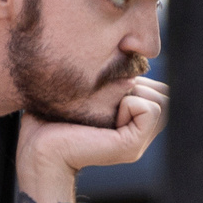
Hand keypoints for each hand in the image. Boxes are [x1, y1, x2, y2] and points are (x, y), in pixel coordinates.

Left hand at [16, 76, 168, 173]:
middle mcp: (140, 133)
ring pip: (162, 100)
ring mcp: (138, 142)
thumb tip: (134, 56)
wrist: (37, 146)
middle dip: (138, 84)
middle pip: (165, 93)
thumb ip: (116, 79)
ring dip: (133, 93)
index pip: (160, 88)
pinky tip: (107, 116)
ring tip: (106, 107)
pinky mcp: (131, 146)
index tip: (105, 92)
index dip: (136, 79)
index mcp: (133, 120)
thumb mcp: (92, 90)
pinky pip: (150, 109)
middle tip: (106, 100)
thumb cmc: (53, 113)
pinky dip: (129, 104)